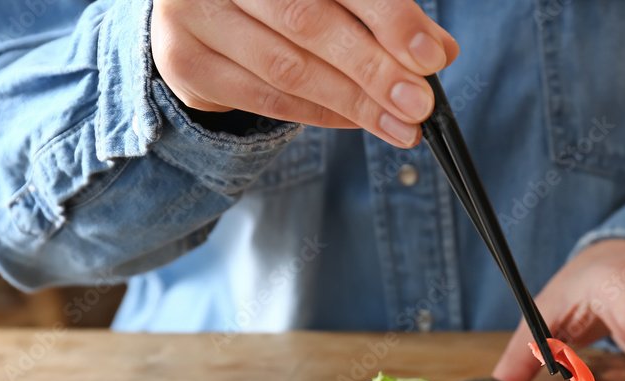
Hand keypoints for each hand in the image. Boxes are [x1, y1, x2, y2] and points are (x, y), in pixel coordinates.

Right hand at [151, 0, 459, 147]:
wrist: (203, 15)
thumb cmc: (284, 2)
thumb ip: (384, 17)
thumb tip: (440, 51)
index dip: (389, 16)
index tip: (430, 56)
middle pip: (309, 22)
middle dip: (374, 69)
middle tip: (419, 104)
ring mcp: (194, 11)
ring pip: (287, 68)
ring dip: (353, 103)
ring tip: (400, 125)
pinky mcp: (184, 60)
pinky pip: (264, 98)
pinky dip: (320, 114)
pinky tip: (359, 122)